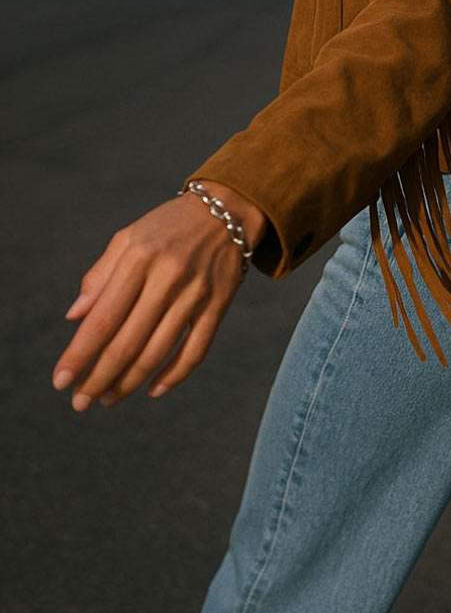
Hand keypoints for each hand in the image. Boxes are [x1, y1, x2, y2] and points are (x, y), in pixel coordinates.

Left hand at [51, 187, 260, 411]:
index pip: (103, 318)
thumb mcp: (129, 238)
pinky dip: (174, 376)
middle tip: (80, 402)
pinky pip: (196, 350)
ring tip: (108, 398)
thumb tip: (74, 317)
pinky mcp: (218, 305)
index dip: (79, 354)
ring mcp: (196, 294)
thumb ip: (100, 276)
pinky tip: (153, 390)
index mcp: (139, 258)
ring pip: (158, 352)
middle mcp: (168, 278)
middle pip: (128, 342)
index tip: (60, 381)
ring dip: (129, 382)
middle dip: (99, 378)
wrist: (227, 210)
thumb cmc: (167, 226)